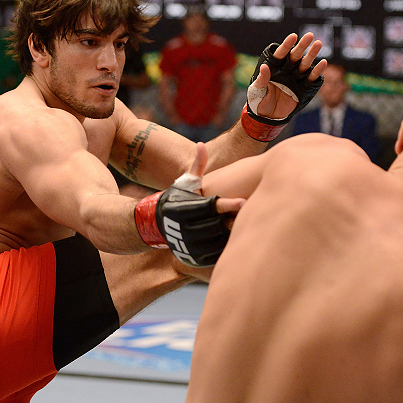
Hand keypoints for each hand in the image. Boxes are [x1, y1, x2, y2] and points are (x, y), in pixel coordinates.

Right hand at [135, 143, 243, 265]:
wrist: (157, 224)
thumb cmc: (178, 198)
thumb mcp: (185, 182)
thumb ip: (197, 165)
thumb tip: (201, 144)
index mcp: (185, 208)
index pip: (210, 206)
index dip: (227, 205)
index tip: (243, 202)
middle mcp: (185, 228)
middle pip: (217, 224)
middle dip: (231, 219)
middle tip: (245, 214)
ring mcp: (189, 245)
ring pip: (218, 240)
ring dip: (230, 234)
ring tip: (238, 225)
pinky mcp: (194, 258)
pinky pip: (216, 254)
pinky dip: (225, 247)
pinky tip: (231, 239)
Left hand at [250, 33, 326, 119]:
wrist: (267, 117)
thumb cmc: (258, 102)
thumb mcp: (257, 90)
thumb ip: (262, 79)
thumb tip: (264, 67)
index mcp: (273, 68)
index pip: (280, 54)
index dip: (286, 46)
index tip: (293, 37)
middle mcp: (286, 71)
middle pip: (295, 56)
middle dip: (302, 46)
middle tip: (309, 36)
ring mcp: (295, 79)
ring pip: (304, 65)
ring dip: (311, 55)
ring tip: (318, 44)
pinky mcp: (303, 89)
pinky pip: (311, 79)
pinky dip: (317, 72)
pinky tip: (323, 63)